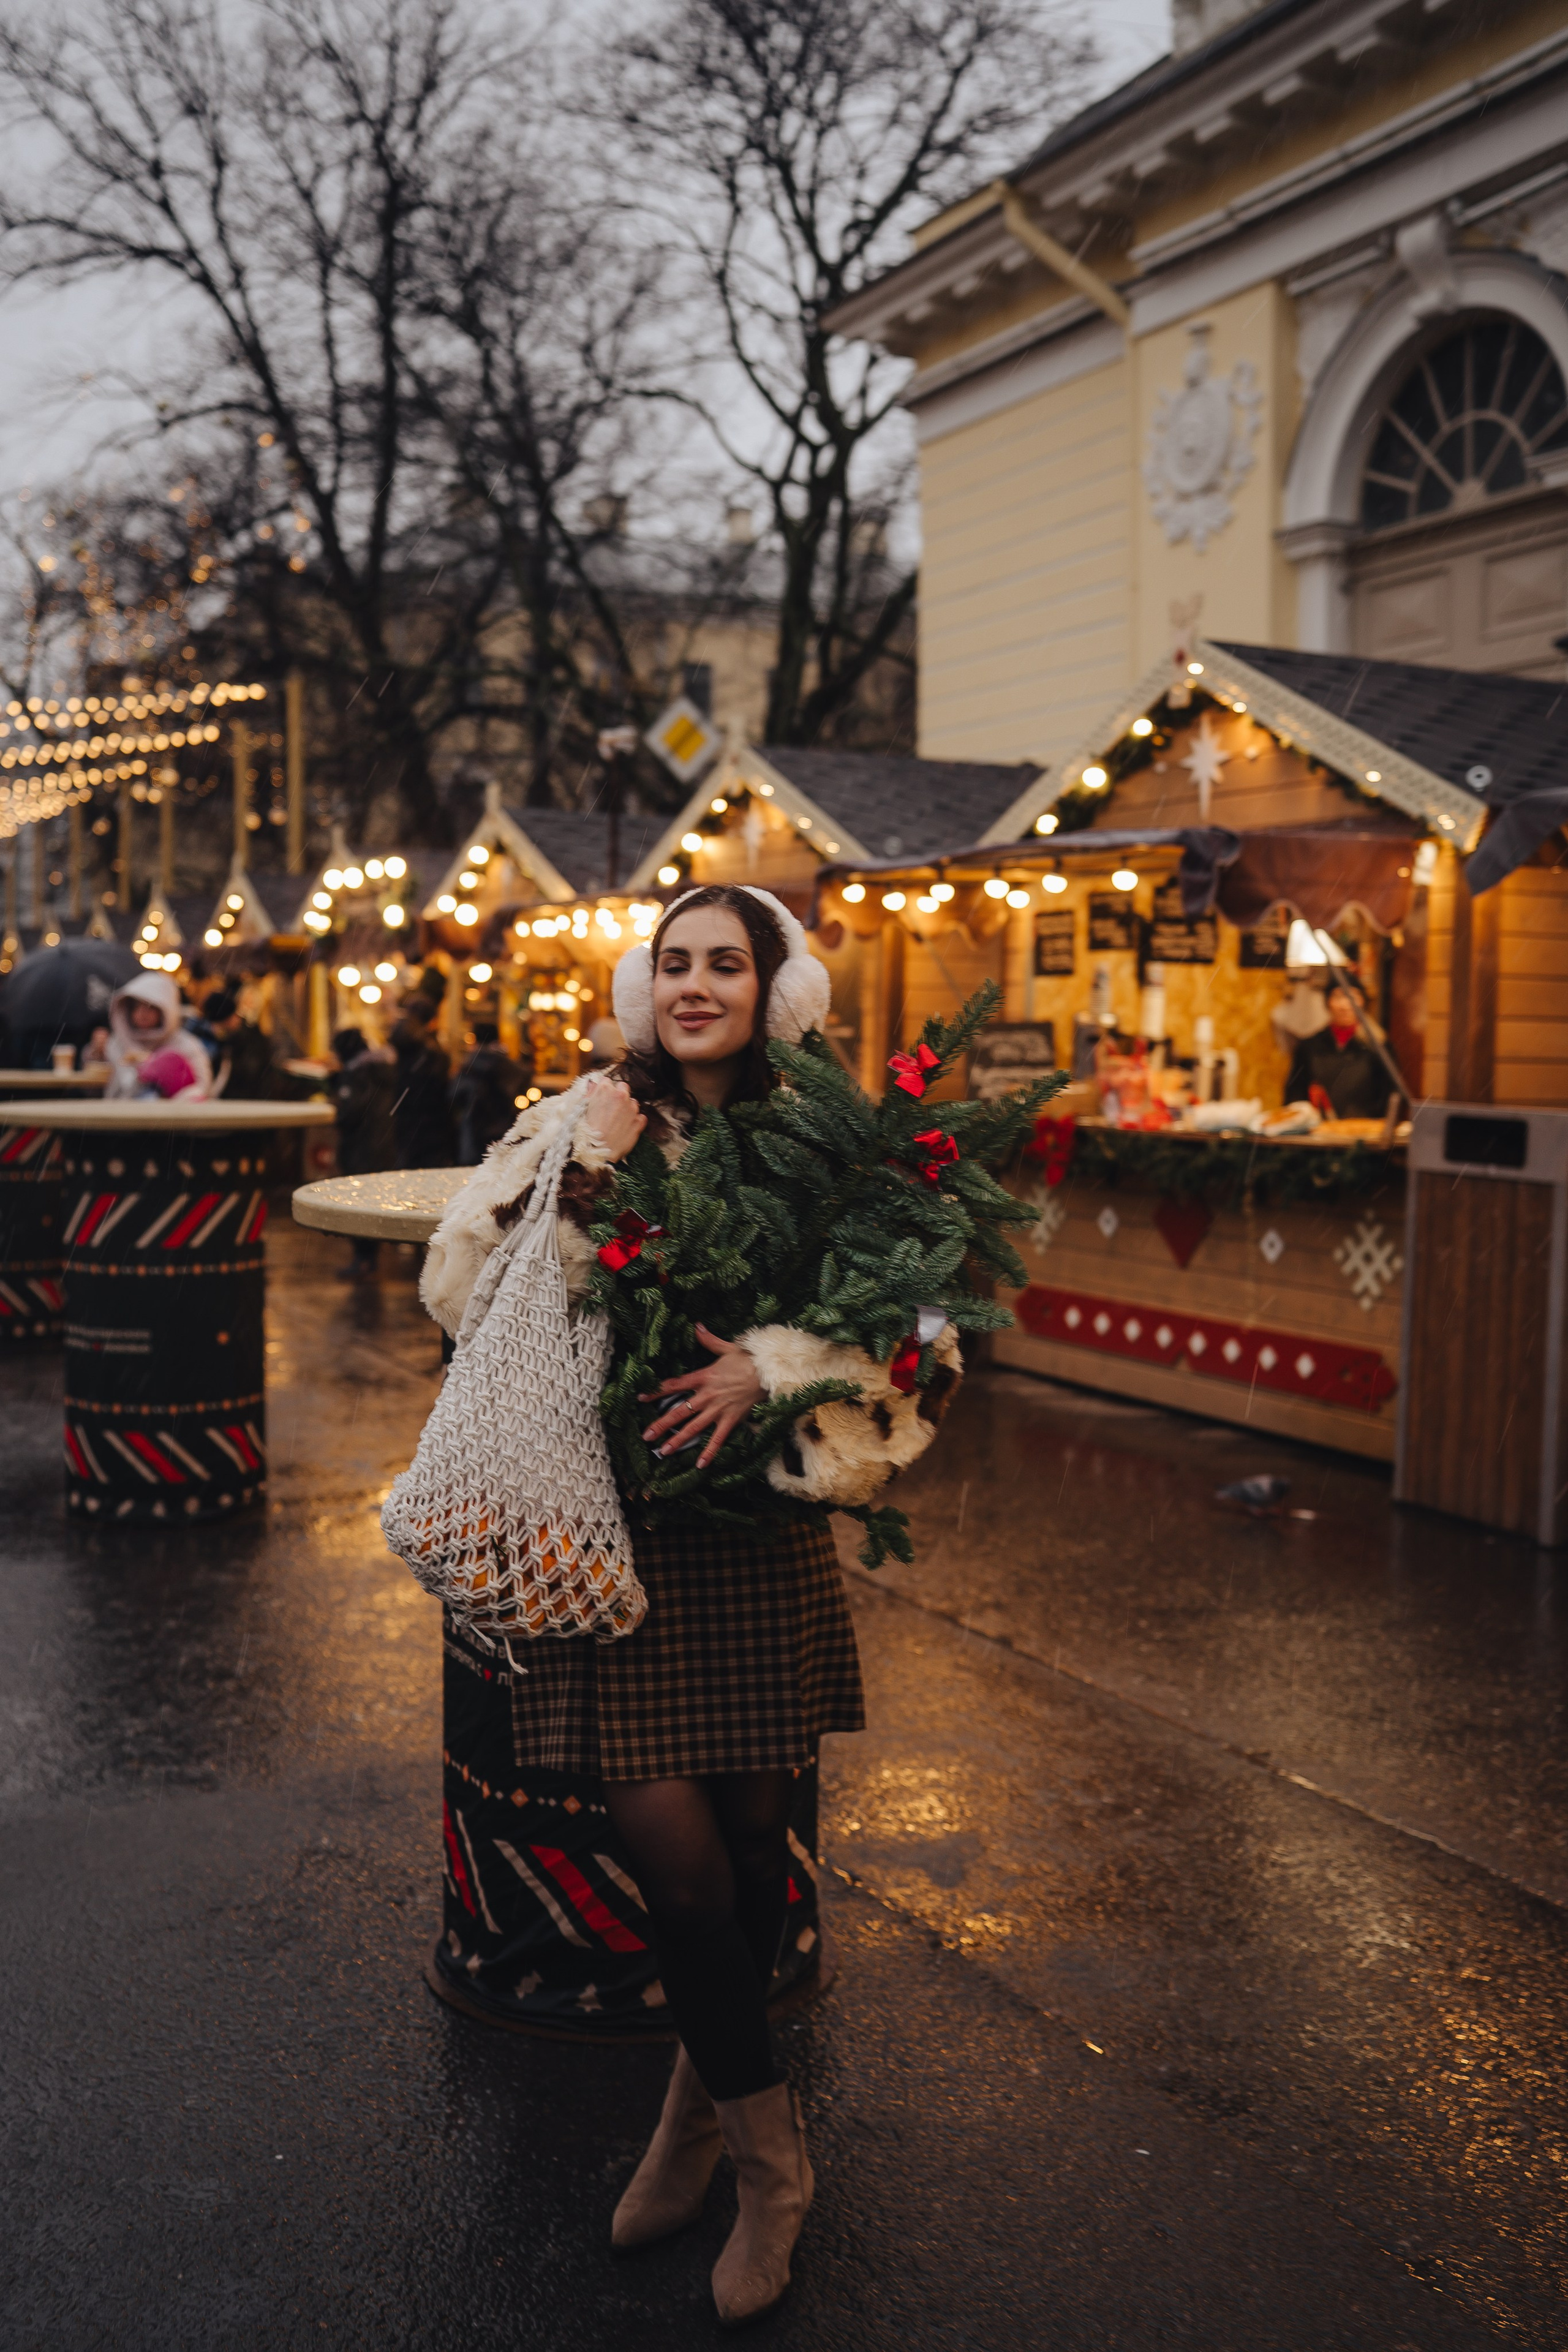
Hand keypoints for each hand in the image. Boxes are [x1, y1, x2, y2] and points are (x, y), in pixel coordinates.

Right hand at [582, 1076, 645, 1163]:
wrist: (597, 1152)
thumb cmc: (586, 1131)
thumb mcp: (582, 1109)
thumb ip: (590, 1093)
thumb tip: (593, 1084)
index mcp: (605, 1089)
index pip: (607, 1081)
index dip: (604, 1091)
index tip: (601, 1100)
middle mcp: (621, 1095)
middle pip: (623, 1087)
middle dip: (618, 1095)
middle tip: (611, 1110)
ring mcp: (632, 1108)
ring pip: (633, 1102)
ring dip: (627, 1109)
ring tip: (617, 1122)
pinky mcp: (639, 1121)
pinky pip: (640, 1117)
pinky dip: (635, 1121)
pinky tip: (625, 1129)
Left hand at [640, 1323, 765, 1468]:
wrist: (769, 1372)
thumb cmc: (748, 1359)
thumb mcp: (727, 1347)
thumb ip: (709, 1340)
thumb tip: (697, 1325)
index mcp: (703, 1377)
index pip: (674, 1385)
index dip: (656, 1391)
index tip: (641, 1399)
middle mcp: (707, 1396)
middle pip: (679, 1412)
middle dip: (661, 1424)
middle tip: (646, 1436)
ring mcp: (718, 1410)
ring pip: (694, 1428)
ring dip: (678, 1440)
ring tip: (663, 1451)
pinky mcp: (731, 1420)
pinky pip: (718, 1439)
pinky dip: (710, 1452)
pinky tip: (700, 1465)